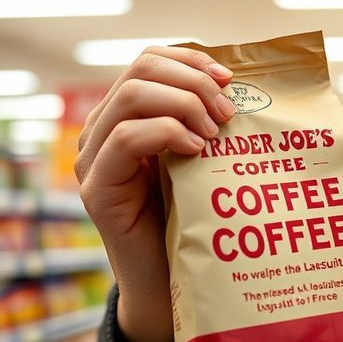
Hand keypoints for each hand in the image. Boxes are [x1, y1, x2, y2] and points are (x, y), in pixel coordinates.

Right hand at [75, 47, 236, 341]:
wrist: (174, 282)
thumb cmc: (198, 218)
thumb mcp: (207, 160)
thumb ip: (210, 123)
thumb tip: (247, 86)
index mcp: (131, 115)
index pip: (151, 59)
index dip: (191, 59)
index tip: (231, 79)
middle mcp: (105, 129)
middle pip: (141, 68)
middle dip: (193, 80)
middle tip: (228, 112)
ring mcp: (95, 157)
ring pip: (133, 96)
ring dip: (184, 104)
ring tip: (216, 132)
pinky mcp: (98, 188)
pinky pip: (125, 139)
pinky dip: (167, 132)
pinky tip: (197, 151)